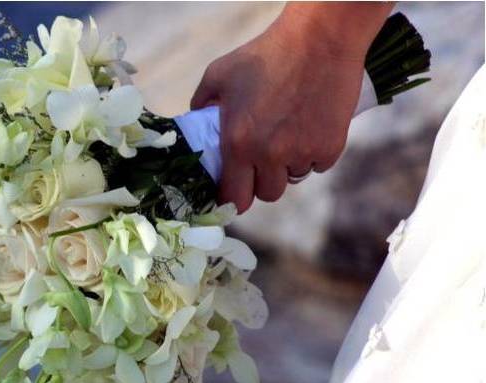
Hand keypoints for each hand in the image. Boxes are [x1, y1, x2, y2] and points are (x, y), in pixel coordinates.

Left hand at [191, 3, 392, 212]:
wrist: (319, 40)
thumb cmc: (266, 54)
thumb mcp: (219, 75)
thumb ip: (202, 105)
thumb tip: (196, 127)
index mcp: (238, 143)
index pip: (234, 198)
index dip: (232, 198)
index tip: (234, 189)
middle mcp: (269, 155)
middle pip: (267, 195)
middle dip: (262, 181)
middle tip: (262, 158)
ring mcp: (302, 153)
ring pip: (292, 179)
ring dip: (287, 166)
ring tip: (286, 135)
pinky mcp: (330, 148)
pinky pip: (317, 166)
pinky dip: (312, 154)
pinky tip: (308, 127)